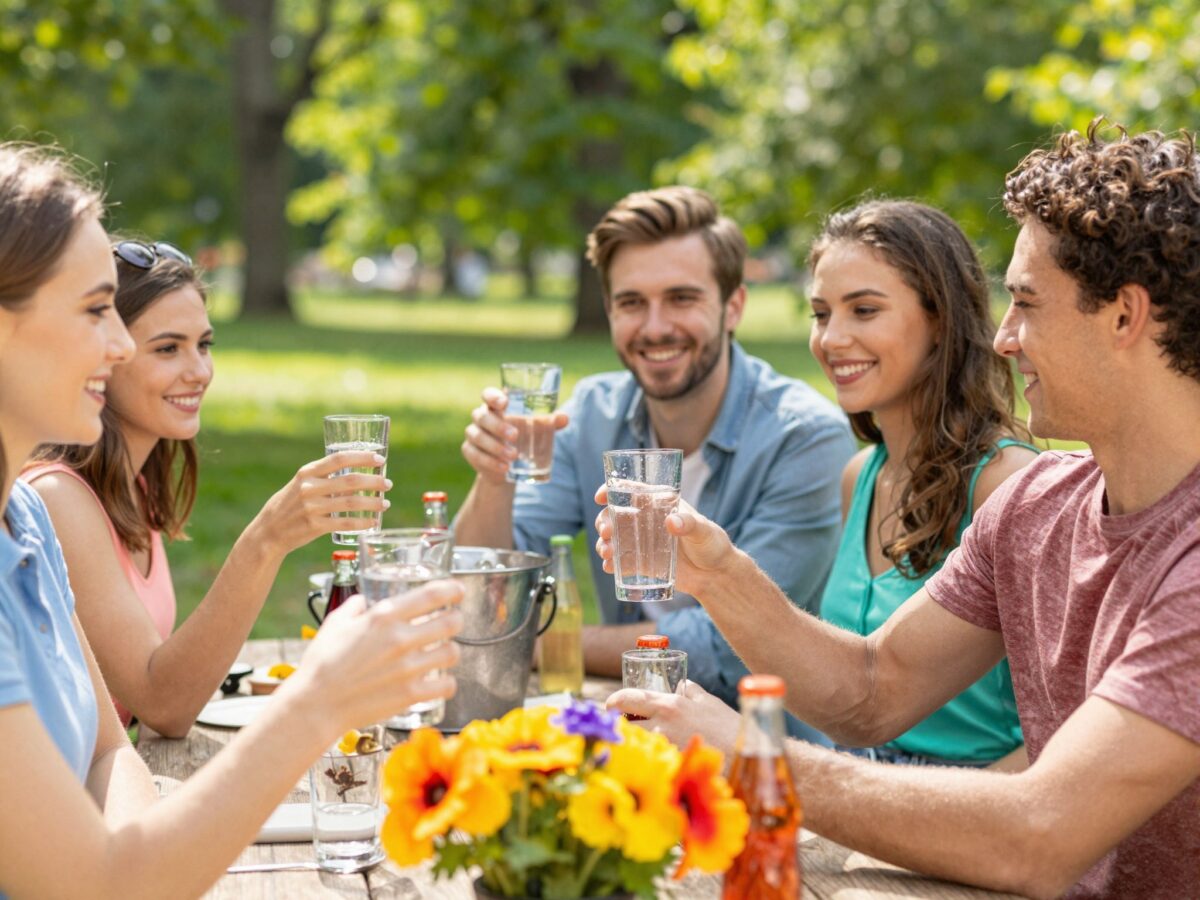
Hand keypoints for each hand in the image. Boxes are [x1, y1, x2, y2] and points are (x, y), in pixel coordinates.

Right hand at [252, 450, 391, 556]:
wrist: (269, 531)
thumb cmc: (290, 504)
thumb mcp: (300, 483)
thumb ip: (323, 477)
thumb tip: (356, 470)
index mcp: (307, 473)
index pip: (339, 458)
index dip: (362, 457)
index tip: (379, 458)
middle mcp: (309, 488)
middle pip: (350, 480)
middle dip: (374, 481)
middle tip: (388, 483)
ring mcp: (312, 507)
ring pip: (351, 502)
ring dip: (373, 503)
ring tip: (386, 503)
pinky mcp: (315, 526)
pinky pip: (345, 522)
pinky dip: (363, 522)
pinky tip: (373, 521)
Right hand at [288, 580, 464, 731]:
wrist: (316, 705)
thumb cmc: (321, 664)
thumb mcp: (334, 624)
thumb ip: (353, 608)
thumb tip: (362, 601)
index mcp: (384, 617)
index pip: (432, 595)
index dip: (452, 590)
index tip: (458, 591)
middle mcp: (400, 639)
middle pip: (451, 622)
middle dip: (456, 620)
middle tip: (452, 622)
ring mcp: (408, 668)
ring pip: (453, 653)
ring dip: (451, 651)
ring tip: (443, 653)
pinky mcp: (411, 694)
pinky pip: (447, 685)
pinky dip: (447, 684)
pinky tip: (440, 682)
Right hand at [462, 387, 568, 484]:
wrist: (507, 465)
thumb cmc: (523, 437)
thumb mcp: (536, 429)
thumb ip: (549, 422)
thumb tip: (564, 418)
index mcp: (495, 406)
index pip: (487, 394)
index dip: (493, 396)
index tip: (504, 403)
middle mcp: (481, 417)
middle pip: (482, 416)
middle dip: (498, 426)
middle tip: (515, 436)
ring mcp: (473, 434)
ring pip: (477, 436)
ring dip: (495, 446)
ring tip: (513, 456)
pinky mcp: (469, 451)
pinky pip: (475, 455)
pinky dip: (490, 462)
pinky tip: (504, 467)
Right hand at [592, 485, 735, 598]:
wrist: (716, 575)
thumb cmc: (713, 545)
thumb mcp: (704, 531)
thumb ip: (689, 524)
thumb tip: (671, 522)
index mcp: (659, 504)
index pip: (631, 492)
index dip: (611, 490)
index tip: (600, 497)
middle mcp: (647, 521)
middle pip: (615, 515)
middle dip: (604, 521)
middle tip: (607, 532)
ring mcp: (642, 542)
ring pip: (614, 538)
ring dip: (604, 543)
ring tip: (606, 552)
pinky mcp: (642, 562)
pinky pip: (620, 561)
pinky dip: (611, 563)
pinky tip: (609, 567)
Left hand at [605, 681, 739, 756]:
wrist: (746, 756)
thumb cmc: (729, 727)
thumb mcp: (709, 701)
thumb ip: (691, 691)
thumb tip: (680, 684)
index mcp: (669, 705)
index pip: (627, 698)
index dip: (613, 701)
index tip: (609, 705)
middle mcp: (662, 726)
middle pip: (624, 725)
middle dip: (620, 726)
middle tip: (624, 728)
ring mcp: (665, 749)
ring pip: (636, 745)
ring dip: (634, 744)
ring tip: (640, 746)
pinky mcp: (670, 767)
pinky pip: (651, 762)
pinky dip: (648, 761)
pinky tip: (654, 763)